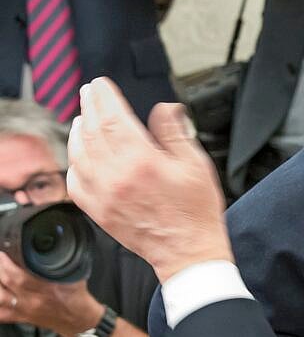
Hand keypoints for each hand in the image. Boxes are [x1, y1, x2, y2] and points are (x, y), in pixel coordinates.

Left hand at [0, 253, 102, 336]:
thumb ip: (60, 263)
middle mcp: (33, 301)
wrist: (78, 319)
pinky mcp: (21, 318)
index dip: (6, 264)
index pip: (19, 277)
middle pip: (6, 284)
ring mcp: (25, 310)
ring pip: (0, 299)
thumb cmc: (76, 298)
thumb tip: (49, 249)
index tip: (3, 254)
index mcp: (47, 290)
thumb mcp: (73, 276)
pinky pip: (1, 315)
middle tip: (0, 261)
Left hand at [67, 78, 232, 283]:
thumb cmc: (196, 213)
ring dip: (77, 131)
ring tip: (82, 118)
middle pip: (91, 130)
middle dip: (88, 106)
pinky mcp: (98, 211)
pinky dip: (74, 162)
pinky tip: (80, 154)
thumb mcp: (196, 164)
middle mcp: (117, 176)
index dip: (103, 97)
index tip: (102, 85)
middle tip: (89, 93)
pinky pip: (75, 181)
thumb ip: (175, 132)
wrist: (188, 252)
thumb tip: (164, 109)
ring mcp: (104, 195)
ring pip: (79, 153)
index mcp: (143, 161)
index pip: (112, 117)